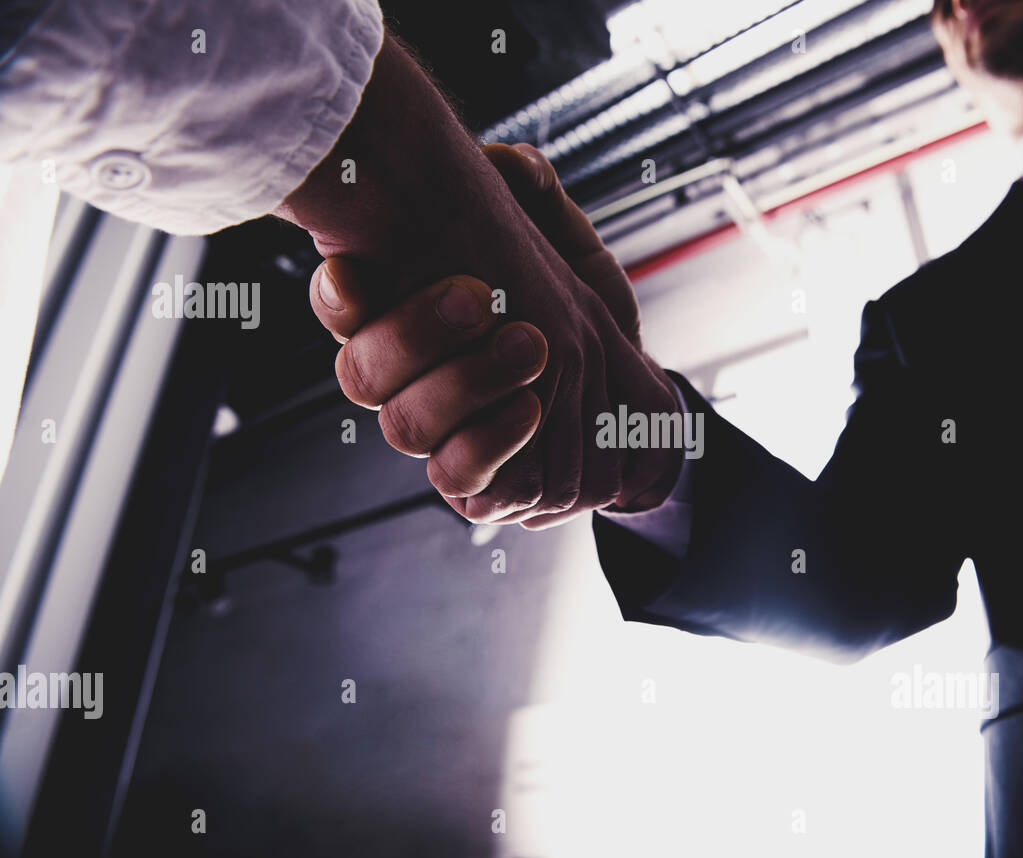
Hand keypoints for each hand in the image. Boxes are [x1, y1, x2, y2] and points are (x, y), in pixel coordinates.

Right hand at [309, 143, 684, 526]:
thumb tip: (510, 161)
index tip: (353, 269)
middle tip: (476, 296)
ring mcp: (440, 435)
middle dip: (412, 332)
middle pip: (361, 372)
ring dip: (463, 382)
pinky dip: (490, 440)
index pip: (344, 308)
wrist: (633, 404)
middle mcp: (410, 382)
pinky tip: (532, 406)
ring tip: (532, 344)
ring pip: (403, 425)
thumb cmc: (586, 322)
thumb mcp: (572, 253)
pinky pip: (456, 475)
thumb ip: (538, 204)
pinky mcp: (474, 480)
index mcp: (410, 318)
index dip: (338, 296)